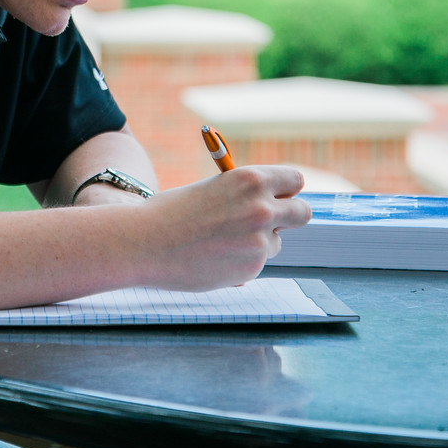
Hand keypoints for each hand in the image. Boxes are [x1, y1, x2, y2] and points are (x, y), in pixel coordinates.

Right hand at [137, 166, 310, 291]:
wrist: (144, 242)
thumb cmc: (172, 212)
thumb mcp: (213, 190)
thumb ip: (245, 196)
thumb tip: (273, 206)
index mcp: (251, 179)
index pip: (294, 180)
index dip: (287, 189)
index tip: (282, 196)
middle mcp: (262, 208)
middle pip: (303, 212)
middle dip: (291, 216)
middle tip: (272, 222)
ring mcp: (259, 240)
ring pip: (276, 242)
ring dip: (259, 243)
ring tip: (221, 242)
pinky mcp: (252, 268)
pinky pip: (257, 263)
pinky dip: (241, 262)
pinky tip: (213, 258)